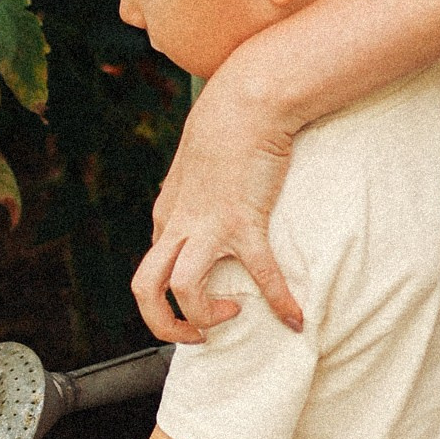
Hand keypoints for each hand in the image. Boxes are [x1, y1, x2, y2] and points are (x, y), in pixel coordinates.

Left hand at [133, 59, 300, 339]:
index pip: (150, 269)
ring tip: (233, 314)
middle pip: (144, 289)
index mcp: (167, 215)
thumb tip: (207, 205)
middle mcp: (177, 225)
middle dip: (163, 325)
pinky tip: (295, 318)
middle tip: (196, 336)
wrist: (247, 102)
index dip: (168, 298)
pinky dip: (279, 301)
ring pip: (181, 290)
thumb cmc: (226, 127)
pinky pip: (260, 273)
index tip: (200, 305)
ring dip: (204, 317)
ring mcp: (208, 226)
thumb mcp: (196, 165)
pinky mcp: (244, 221)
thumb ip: (196, 192)